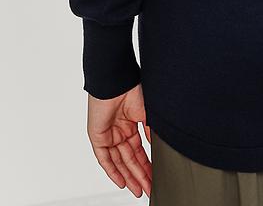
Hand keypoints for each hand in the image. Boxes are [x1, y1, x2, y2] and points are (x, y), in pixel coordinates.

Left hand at [87, 83, 151, 197]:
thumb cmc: (132, 89)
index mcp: (131, 125)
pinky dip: (112, 171)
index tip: (154, 176)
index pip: (139, 151)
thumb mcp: (148, 114)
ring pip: (119, 162)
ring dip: (129, 176)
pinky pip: (104, 159)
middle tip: (148, 188)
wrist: (117, 82)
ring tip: (138, 189)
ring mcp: (109, 135)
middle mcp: (120, 132)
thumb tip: (156, 148)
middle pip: (130, 159)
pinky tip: (121, 181)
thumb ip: (151, 132)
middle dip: (139, 175)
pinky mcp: (98, 137)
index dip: (147, 165)